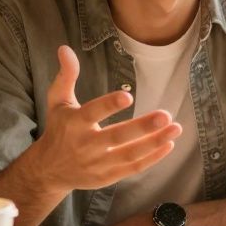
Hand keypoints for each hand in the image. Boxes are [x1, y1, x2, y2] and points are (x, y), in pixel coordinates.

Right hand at [24, 46, 182, 192]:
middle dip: (142, 127)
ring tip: (176, 128)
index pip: (92, 113)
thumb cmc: (58, 128)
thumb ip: (66, 76)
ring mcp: (97, 164)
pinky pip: (133, 168)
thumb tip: (65, 48)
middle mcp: (86, 145)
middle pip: (116, 137)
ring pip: (129, 154)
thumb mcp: (57, 101)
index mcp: (74, 123)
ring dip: (154, 142)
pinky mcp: (107, 177)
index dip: (109, 105)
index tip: (128, 97)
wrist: (49, 170)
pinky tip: (168, 144)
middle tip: (165, 115)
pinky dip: (152, 158)